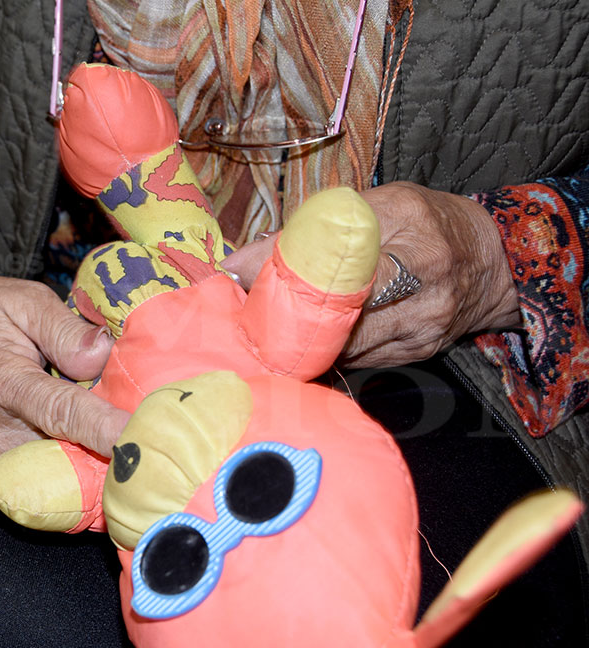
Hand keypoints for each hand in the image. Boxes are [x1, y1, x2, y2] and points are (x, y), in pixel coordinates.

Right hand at [0, 261, 129, 483]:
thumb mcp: (26, 300)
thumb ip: (68, 330)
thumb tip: (105, 357)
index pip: (61, 414)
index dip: (104, 430)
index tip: (138, 443)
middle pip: (59, 450)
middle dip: (95, 441)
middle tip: (119, 416)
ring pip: (44, 470)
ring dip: (69, 450)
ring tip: (75, 416)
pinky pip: (23, 475)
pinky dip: (44, 458)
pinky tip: (44, 428)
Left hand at [221, 181, 520, 367]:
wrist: (491, 263)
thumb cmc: (427, 222)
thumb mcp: (377, 204)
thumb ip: (309, 229)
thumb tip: (239, 263)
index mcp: (414, 244)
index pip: (342, 269)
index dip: (288, 278)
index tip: (241, 281)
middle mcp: (422, 295)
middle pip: (337, 318)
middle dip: (285, 318)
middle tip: (243, 314)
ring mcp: (419, 332)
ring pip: (341, 347)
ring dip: (299, 339)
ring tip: (262, 327)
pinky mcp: (413, 356)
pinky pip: (355, 360)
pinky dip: (325, 351)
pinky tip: (302, 340)